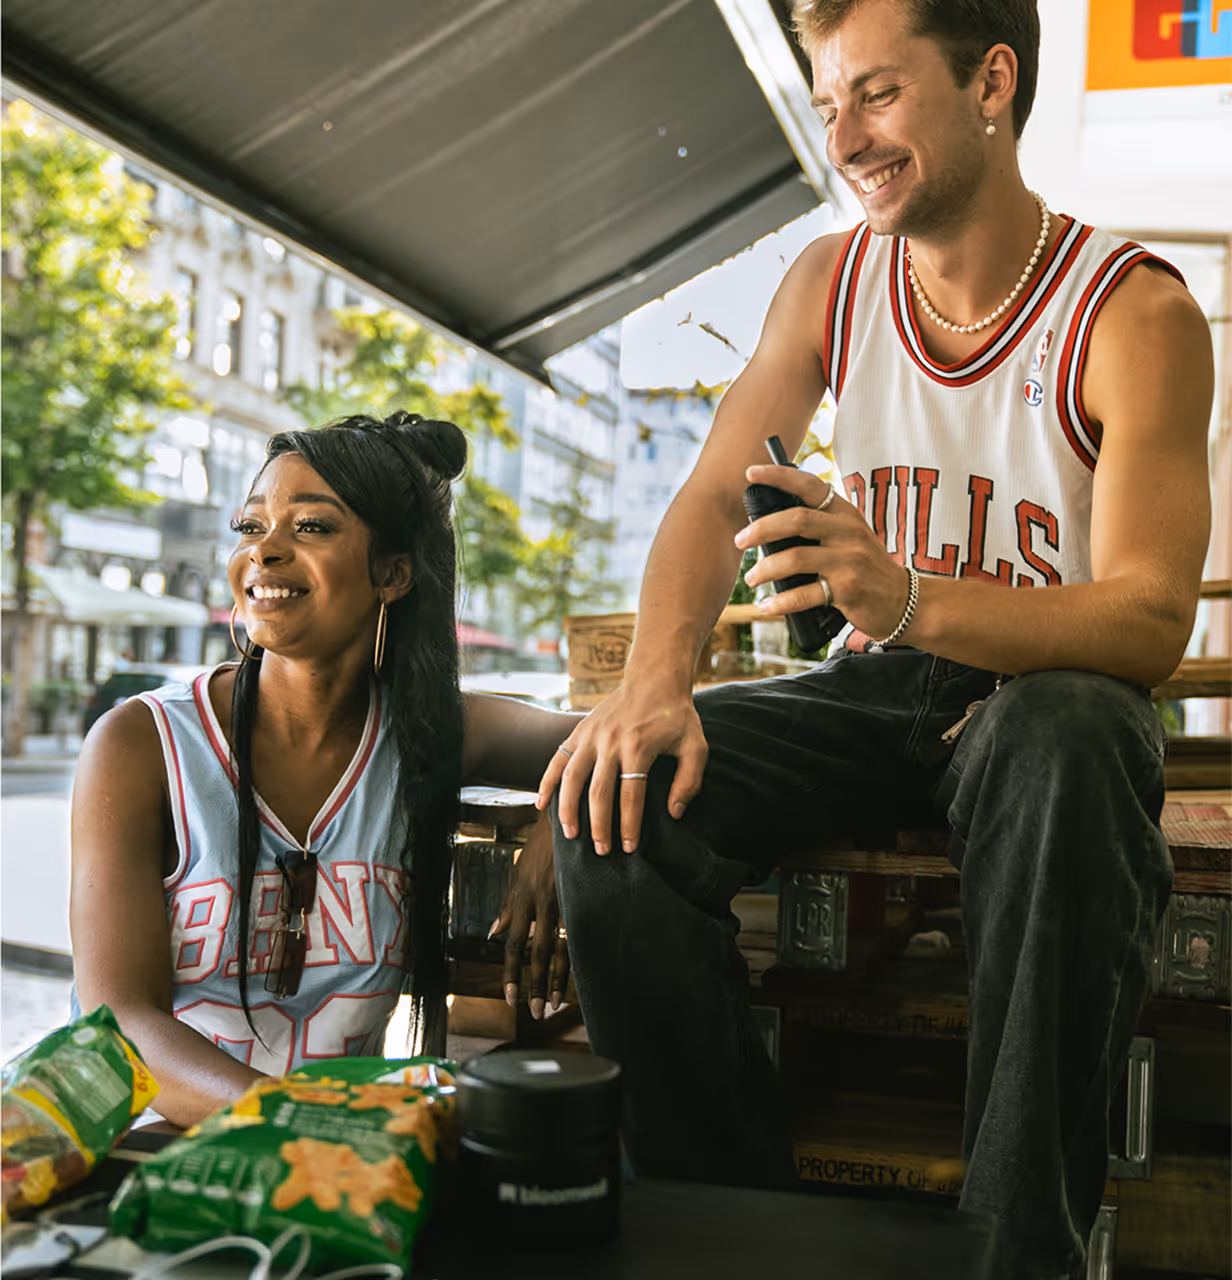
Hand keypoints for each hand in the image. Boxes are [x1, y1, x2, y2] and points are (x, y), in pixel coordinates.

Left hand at [489, 815, 568, 1018]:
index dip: (511, 974)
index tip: (509, 997)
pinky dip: (579, 954)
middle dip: (534, 985)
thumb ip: (508, 906)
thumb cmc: (542, 846)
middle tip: (536, 1011)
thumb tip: (494, 932)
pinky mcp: (583, 895)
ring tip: (557, 1003)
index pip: (514, 945)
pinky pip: (580, 931)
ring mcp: (564, 901)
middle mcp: (541, 904)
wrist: (566, 819)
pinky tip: (584, 971)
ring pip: (560, 948)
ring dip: (557, 979)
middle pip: (536, 953)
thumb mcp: (518, 874)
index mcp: (522, 899)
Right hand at [537, 679, 707, 855]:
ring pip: (572, 777)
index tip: (629, 847)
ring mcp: (591, 735)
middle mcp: (611, 742)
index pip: (631, 794)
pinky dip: (546, 781)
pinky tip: (541, 804)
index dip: (629, 824)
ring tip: (569, 834)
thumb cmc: (677, 716)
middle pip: (599, 791)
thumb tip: (675, 813)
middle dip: (599, 825)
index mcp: (639, 747)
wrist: (654, 679)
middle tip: (601, 850)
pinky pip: (557, 759)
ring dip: (568, 808)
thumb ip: (690, 780)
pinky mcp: (579, 731)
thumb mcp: (695, 745)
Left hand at [737, 464, 910, 638]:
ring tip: (751, 578)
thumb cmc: (864, 566)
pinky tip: (766, 605)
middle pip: (796, 520)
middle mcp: (847, 531)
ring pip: (796, 557)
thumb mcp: (849, 536)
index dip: (778, 476)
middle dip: (761, 529)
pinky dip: (781, 602)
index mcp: (844, 513)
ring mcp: (849, 560)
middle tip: (740, 540)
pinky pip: (805, 594)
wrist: (901, 599)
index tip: (751, 472)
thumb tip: (767, 526)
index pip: (810, 485)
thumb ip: (819, 525)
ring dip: (766, 568)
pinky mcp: (848, 589)